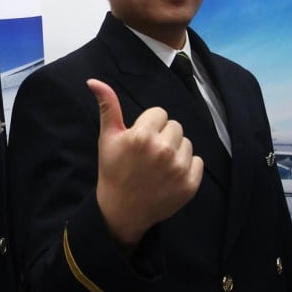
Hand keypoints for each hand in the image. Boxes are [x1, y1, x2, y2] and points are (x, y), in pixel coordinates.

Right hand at [89, 79, 202, 252]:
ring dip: (175, 151)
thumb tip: (94, 81)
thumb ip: (107, 107)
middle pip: (175, 126)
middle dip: (163, 136)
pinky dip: (187, 167)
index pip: (159, 113)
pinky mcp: (190, 184)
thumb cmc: (113, 171)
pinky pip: (197, 161)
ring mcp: (178, 169)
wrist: (121, 211)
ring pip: (186, 143)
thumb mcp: (107, 138)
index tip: (139, 141)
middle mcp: (163, 150)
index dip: (148, 125)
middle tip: (148, 154)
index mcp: (142, 136)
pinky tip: (169, 176)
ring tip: (158, 165)